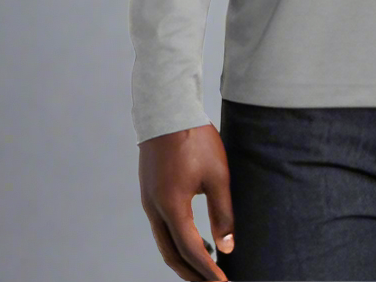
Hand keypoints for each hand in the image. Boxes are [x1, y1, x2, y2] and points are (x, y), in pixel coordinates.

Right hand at [138, 122, 235, 279]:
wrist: (167, 110)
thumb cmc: (195, 139)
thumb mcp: (217, 175)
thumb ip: (222, 213)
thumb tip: (227, 247)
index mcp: (171, 206)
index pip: (190, 250)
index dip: (207, 271)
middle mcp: (154, 208)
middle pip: (171, 253)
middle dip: (192, 273)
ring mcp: (148, 200)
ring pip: (164, 241)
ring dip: (183, 257)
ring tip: (207, 264)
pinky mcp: (149, 192)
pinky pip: (161, 226)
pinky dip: (177, 239)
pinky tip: (194, 236)